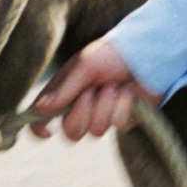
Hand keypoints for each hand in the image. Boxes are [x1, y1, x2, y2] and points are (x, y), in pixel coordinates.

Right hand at [31, 39, 159, 141]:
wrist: (146, 52)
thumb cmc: (112, 53)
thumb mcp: (85, 66)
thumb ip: (64, 90)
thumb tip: (41, 109)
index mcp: (65, 91)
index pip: (42, 117)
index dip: (40, 128)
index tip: (48, 131)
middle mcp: (80, 106)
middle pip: (70, 133)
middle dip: (81, 114)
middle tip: (91, 92)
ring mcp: (102, 115)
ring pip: (95, 131)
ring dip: (105, 106)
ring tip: (114, 86)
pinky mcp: (122, 119)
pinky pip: (117, 125)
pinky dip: (122, 106)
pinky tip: (128, 91)